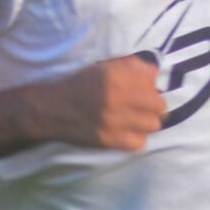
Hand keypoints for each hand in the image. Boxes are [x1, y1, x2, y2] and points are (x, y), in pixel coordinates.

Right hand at [37, 54, 167, 151]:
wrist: (50, 109)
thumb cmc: (79, 86)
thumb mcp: (102, 67)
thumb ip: (130, 66)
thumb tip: (155, 73)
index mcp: (114, 76)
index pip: (152, 84)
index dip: (152, 89)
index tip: (145, 94)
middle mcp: (115, 97)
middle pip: (158, 106)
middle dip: (155, 107)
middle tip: (145, 110)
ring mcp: (112, 120)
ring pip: (152, 125)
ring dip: (147, 123)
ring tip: (137, 121)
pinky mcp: (107, 139)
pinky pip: (139, 143)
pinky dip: (136, 139)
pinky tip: (127, 133)